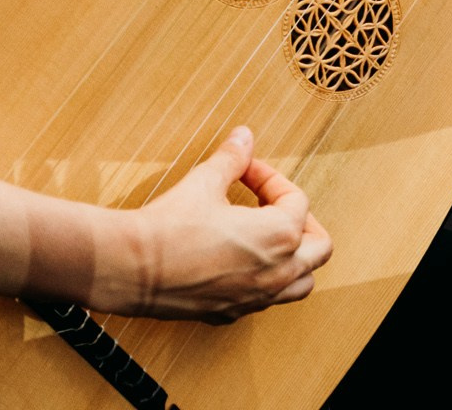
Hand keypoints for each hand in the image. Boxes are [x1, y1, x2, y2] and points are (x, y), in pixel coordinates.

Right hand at [109, 127, 331, 322]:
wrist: (132, 268)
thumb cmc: (170, 226)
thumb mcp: (206, 181)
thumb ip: (233, 158)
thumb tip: (245, 137)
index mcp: (280, 236)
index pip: (297, 201)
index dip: (271, 178)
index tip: (246, 170)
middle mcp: (277, 273)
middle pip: (319, 248)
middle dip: (303, 222)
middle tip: (274, 206)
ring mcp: (256, 298)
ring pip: (300, 283)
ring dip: (294, 259)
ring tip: (269, 238)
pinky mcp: (230, 313)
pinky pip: (266, 300)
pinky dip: (265, 281)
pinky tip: (240, 263)